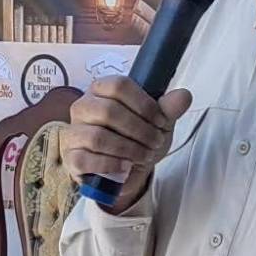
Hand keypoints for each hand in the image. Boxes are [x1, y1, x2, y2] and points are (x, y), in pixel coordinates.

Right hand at [62, 77, 193, 200]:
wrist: (127, 170)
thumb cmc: (139, 139)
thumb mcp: (158, 123)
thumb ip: (169, 109)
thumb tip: (183, 96)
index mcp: (101, 90)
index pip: (119, 85)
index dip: (144, 104)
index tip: (161, 121)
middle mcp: (83, 107)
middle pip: (108, 111)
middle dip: (139, 130)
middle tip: (155, 142)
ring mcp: (74, 132)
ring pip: (98, 137)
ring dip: (128, 149)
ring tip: (144, 156)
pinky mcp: (72, 157)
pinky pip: (86, 159)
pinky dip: (111, 164)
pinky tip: (125, 166)